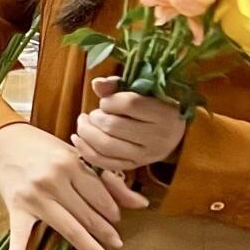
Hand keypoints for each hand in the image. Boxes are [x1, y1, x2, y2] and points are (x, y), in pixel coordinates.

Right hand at [0, 121, 145, 249]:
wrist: (2, 140)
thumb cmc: (42, 147)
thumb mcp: (75, 155)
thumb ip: (107, 179)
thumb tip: (141, 204)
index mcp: (70, 164)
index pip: (100, 196)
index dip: (113, 211)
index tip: (118, 219)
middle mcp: (53, 181)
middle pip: (88, 216)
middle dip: (106, 232)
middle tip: (117, 242)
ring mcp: (34, 196)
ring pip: (69, 228)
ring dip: (92, 247)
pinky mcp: (16, 207)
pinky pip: (18, 231)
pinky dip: (17, 248)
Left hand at [70, 77, 188, 175]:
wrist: (172, 133)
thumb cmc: (154, 106)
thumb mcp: (143, 91)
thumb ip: (119, 86)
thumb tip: (97, 83)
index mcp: (164, 113)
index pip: (129, 104)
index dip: (109, 100)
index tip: (106, 100)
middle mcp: (158, 138)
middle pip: (113, 126)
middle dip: (95, 118)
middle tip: (93, 113)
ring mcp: (146, 156)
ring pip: (106, 146)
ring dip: (87, 133)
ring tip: (83, 122)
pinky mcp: (134, 166)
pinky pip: (104, 162)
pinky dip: (85, 151)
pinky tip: (78, 138)